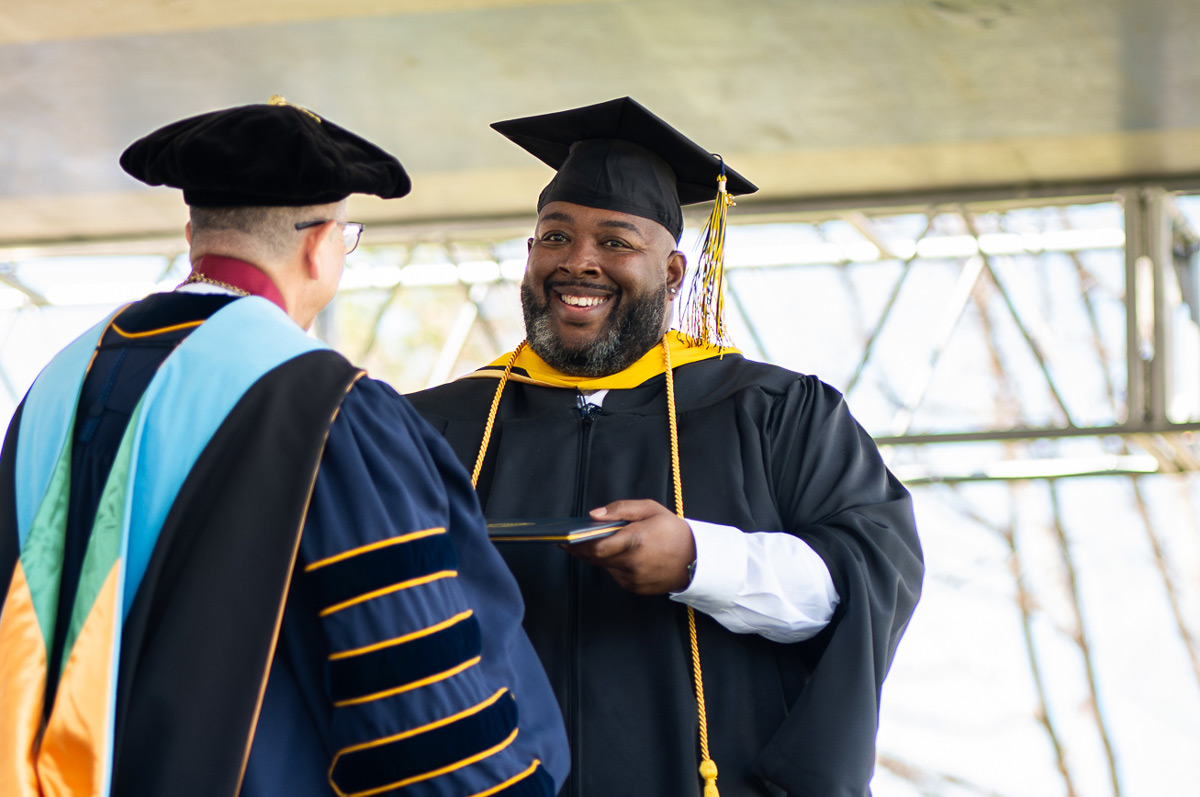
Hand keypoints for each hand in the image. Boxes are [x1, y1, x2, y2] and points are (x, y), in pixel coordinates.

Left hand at [562, 499, 695, 594]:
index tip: (562, 539)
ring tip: (596, 543)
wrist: (696, 560)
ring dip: (599, 556)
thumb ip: (620, 509)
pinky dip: (613, 564)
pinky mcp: (635, 588)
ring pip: (605, 567)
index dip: (576, 545)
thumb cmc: (672, 530)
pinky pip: (616, 574)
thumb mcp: (650, 509)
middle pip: (595, 559)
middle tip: (568, 541)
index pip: (596, 547)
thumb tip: (593, 515)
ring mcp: (633, 579)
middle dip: (580, 550)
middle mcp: (632, 563)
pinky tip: (620, 555)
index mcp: (636, 540)